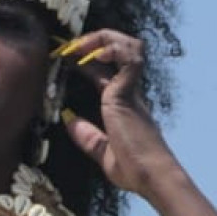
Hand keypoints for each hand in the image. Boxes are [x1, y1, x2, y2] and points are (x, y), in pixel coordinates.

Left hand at [55, 29, 176, 196]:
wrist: (152, 177)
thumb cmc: (135, 170)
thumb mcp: (103, 153)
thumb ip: (88, 137)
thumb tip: (70, 120)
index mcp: (123, 104)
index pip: (104, 71)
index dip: (85, 59)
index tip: (64, 56)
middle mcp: (130, 93)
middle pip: (119, 50)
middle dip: (93, 40)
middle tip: (67, 46)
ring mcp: (132, 91)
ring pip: (128, 47)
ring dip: (102, 38)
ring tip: (78, 44)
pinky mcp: (129, 94)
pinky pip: (129, 59)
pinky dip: (112, 50)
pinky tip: (95, 54)